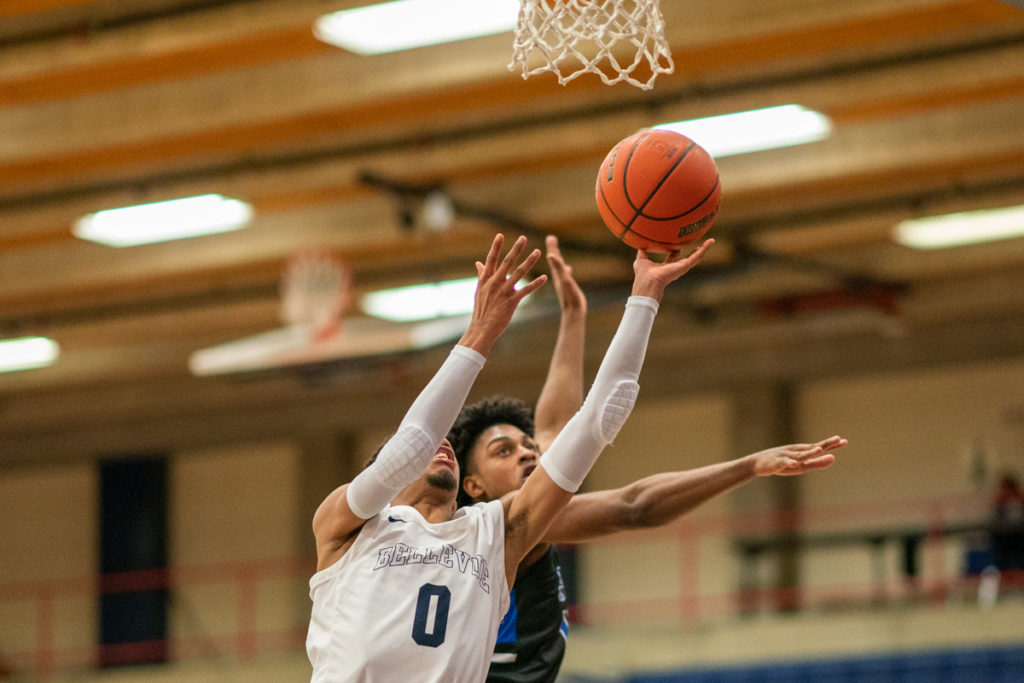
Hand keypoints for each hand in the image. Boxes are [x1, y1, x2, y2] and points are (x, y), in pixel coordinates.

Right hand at [459, 234, 546, 354]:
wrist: (481, 329)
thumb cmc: (481, 310)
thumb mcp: (479, 290)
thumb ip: (481, 275)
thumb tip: (478, 263)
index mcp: (486, 279)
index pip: (491, 260)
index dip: (496, 247)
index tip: (500, 235)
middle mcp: (495, 283)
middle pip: (507, 262)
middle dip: (516, 249)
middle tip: (523, 238)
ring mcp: (504, 291)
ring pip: (519, 273)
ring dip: (529, 261)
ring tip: (538, 251)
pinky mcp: (512, 301)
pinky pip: (526, 290)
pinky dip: (536, 284)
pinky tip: (544, 277)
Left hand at [546, 235, 585, 315]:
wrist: (573, 313)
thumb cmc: (570, 298)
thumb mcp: (564, 280)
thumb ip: (558, 267)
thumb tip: (550, 254)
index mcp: (557, 273)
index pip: (554, 257)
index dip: (552, 247)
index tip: (550, 237)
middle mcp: (559, 277)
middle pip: (555, 260)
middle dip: (554, 249)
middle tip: (551, 238)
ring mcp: (563, 282)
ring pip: (560, 267)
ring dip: (558, 259)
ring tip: (556, 252)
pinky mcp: (568, 288)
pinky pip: (566, 276)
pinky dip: (566, 270)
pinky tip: (568, 268)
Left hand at [631, 238, 714, 300]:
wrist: (649, 281)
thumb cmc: (643, 274)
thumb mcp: (641, 259)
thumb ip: (641, 252)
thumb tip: (639, 243)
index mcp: (665, 267)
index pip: (672, 259)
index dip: (675, 252)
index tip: (677, 246)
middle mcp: (675, 268)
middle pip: (687, 259)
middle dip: (693, 252)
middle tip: (700, 245)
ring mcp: (681, 268)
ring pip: (695, 258)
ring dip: (703, 249)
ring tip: (711, 241)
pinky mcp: (685, 266)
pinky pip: (697, 256)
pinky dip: (704, 249)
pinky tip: (710, 242)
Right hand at [751, 435, 847, 476]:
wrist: (758, 463)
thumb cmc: (782, 463)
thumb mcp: (801, 465)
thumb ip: (817, 463)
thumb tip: (834, 458)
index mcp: (803, 452)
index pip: (820, 447)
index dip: (831, 445)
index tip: (844, 441)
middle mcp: (796, 452)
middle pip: (812, 448)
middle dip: (824, 444)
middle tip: (837, 440)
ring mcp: (786, 456)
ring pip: (799, 455)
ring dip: (808, 452)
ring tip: (818, 450)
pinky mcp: (776, 463)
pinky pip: (783, 463)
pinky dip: (788, 463)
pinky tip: (794, 464)